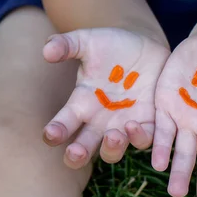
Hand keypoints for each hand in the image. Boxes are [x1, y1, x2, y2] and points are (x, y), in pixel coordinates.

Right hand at [42, 28, 169, 168]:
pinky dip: (139, 137)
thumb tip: (46, 51)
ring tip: (113, 135)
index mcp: (81, 105)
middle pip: (83, 149)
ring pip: (113, 151)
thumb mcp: (88, 41)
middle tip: (76, 152)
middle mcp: (99, 122)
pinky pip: (144, 139)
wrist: (146, 45)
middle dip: (77, 155)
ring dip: (111, 148)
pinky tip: (134, 124)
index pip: (63, 124)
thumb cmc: (111, 46)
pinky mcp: (149, 123)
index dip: (55, 132)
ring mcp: (123, 125)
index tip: (51, 133)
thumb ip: (66, 44)